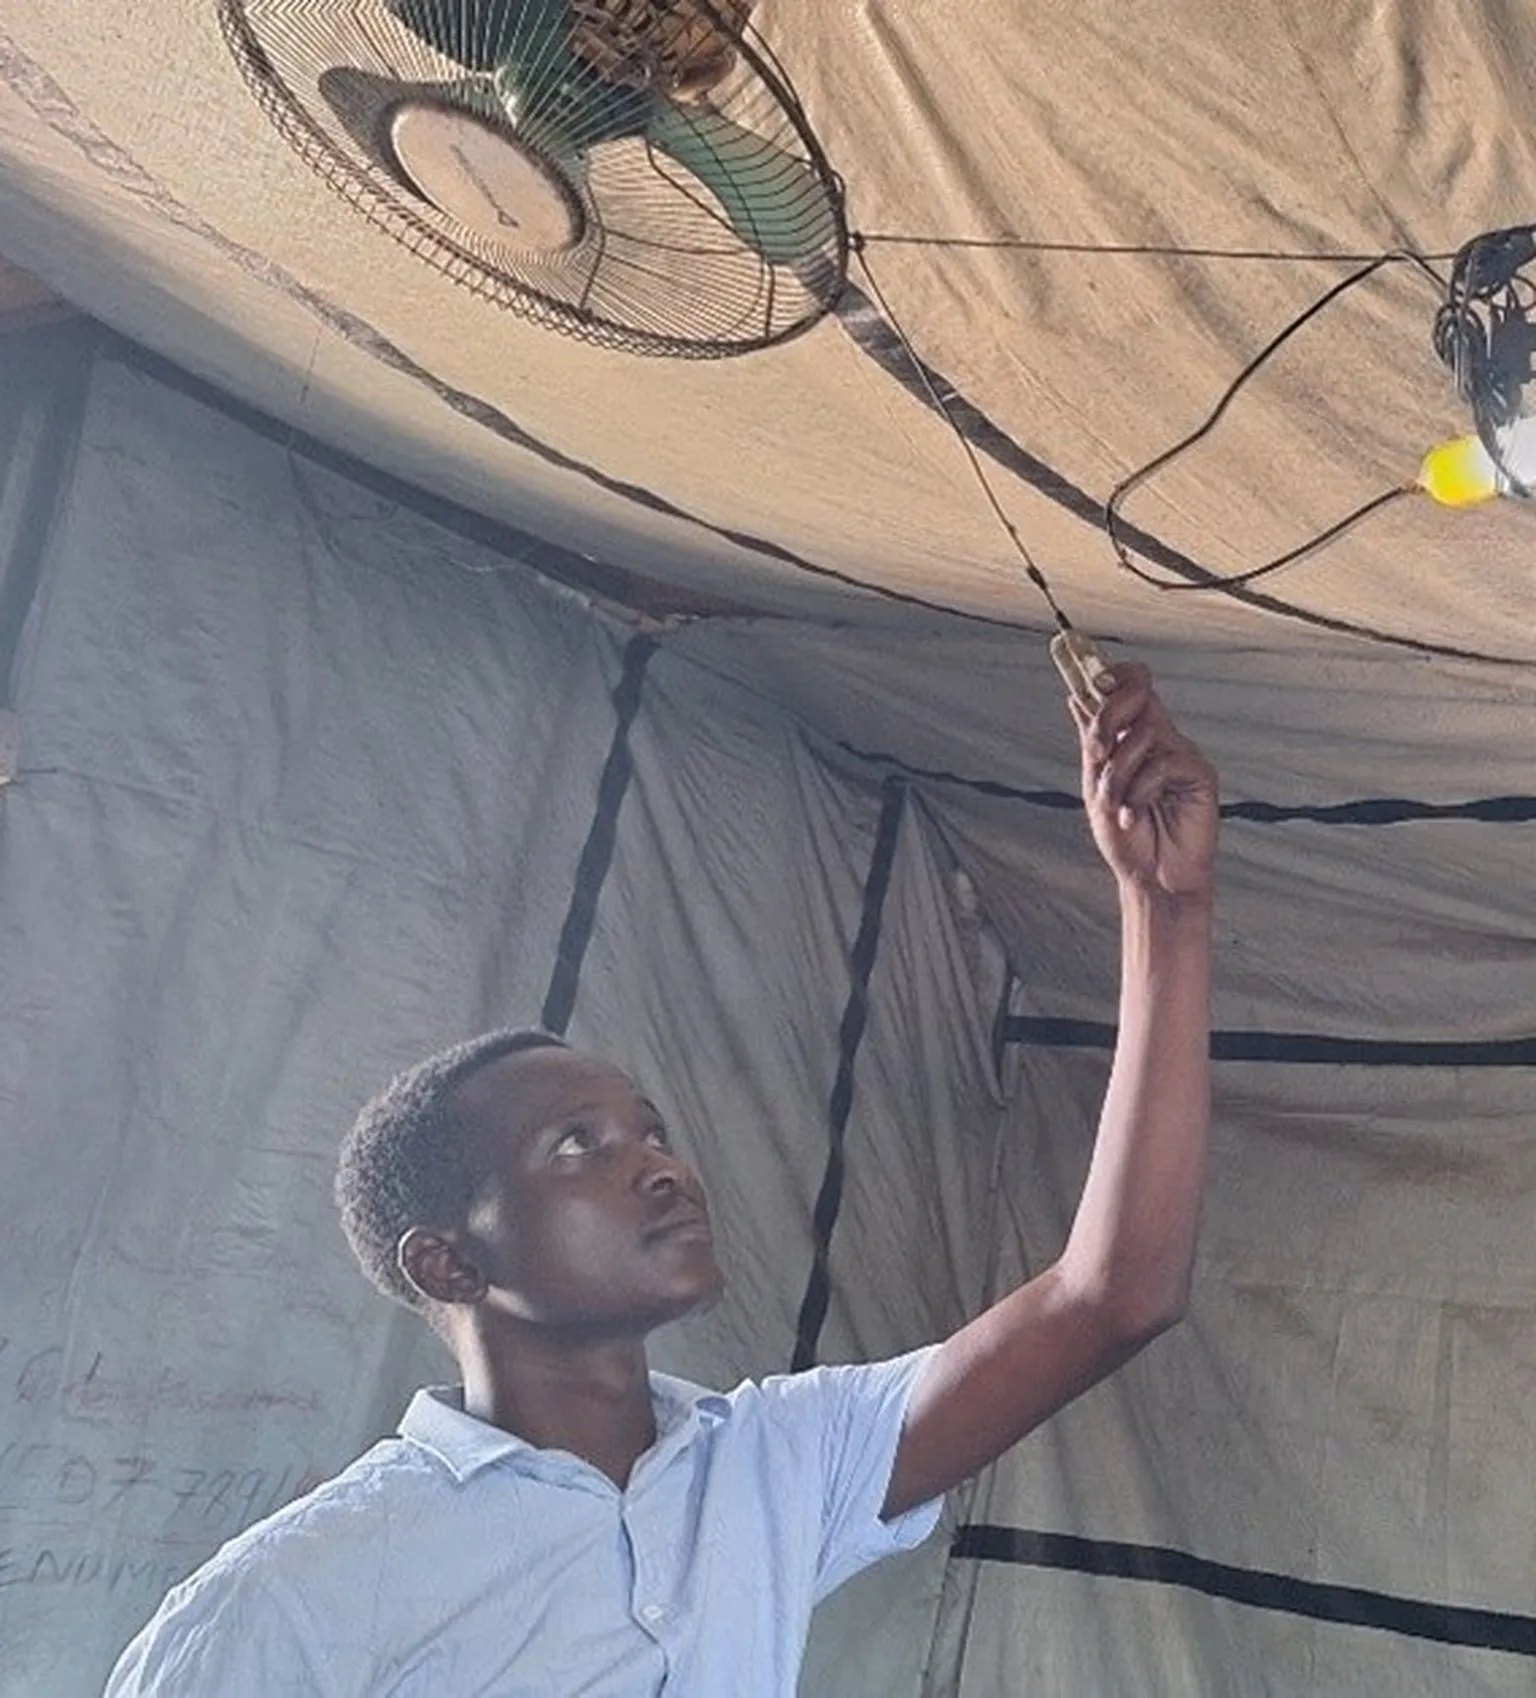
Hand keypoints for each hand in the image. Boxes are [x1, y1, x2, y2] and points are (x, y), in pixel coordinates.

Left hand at [1069, 663, 1218, 899]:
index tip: (1090, 683)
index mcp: (1133, 738)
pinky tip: (1135, 815)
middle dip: (1108, 716)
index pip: (1130, 686)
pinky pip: (1163, 764)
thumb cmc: (1127, 840)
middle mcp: (1159, 739)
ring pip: (1144, 733)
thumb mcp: (1097, 788)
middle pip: (1139, 692)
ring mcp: (1180, 754)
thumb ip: (1093, 742)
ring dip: (1118, 772)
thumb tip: (1075, 697)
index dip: (1111, 675)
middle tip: (1096, 752)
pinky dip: (1140, 791)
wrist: (1151, 880)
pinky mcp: (1199, 775)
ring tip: (1115, 805)